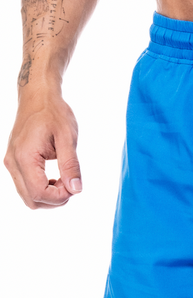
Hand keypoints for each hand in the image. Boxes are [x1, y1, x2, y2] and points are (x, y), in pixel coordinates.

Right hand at [4, 94, 81, 209]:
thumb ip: (71, 165)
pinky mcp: (14, 163)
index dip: (60, 197)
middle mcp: (13, 163)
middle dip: (54, 200)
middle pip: (32, 200)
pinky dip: (42, 189)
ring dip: (49, 196)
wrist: (37, 97)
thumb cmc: (52, 113)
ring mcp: (11, 163)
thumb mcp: (67, 138)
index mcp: (25, 157)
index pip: (39, 193)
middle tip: (70, 183)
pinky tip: (55, 178)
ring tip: (64, 179)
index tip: (74, 186)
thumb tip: (76, 189)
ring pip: (28, 196)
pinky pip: (26, 186)